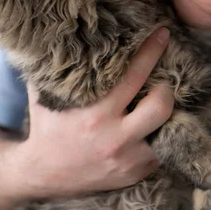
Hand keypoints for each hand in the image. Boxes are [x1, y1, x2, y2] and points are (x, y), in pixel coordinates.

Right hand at [7, 28, 173, 198]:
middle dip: (166, 88)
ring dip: (167, 115)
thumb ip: (55, 70)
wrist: (42, 174)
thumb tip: (62, 38)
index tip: (162, 35)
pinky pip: (160, 152)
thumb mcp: (43, 97)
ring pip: (168, 132)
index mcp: (95, 115)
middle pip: (162, 106)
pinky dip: (158, 136)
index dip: (151, 53)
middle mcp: (116, 139)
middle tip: (162, 79)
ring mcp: (128, 160)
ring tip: (159, 102)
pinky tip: (150, 126)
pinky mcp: (134, 174)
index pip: (133, 77)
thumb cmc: (45, 128)